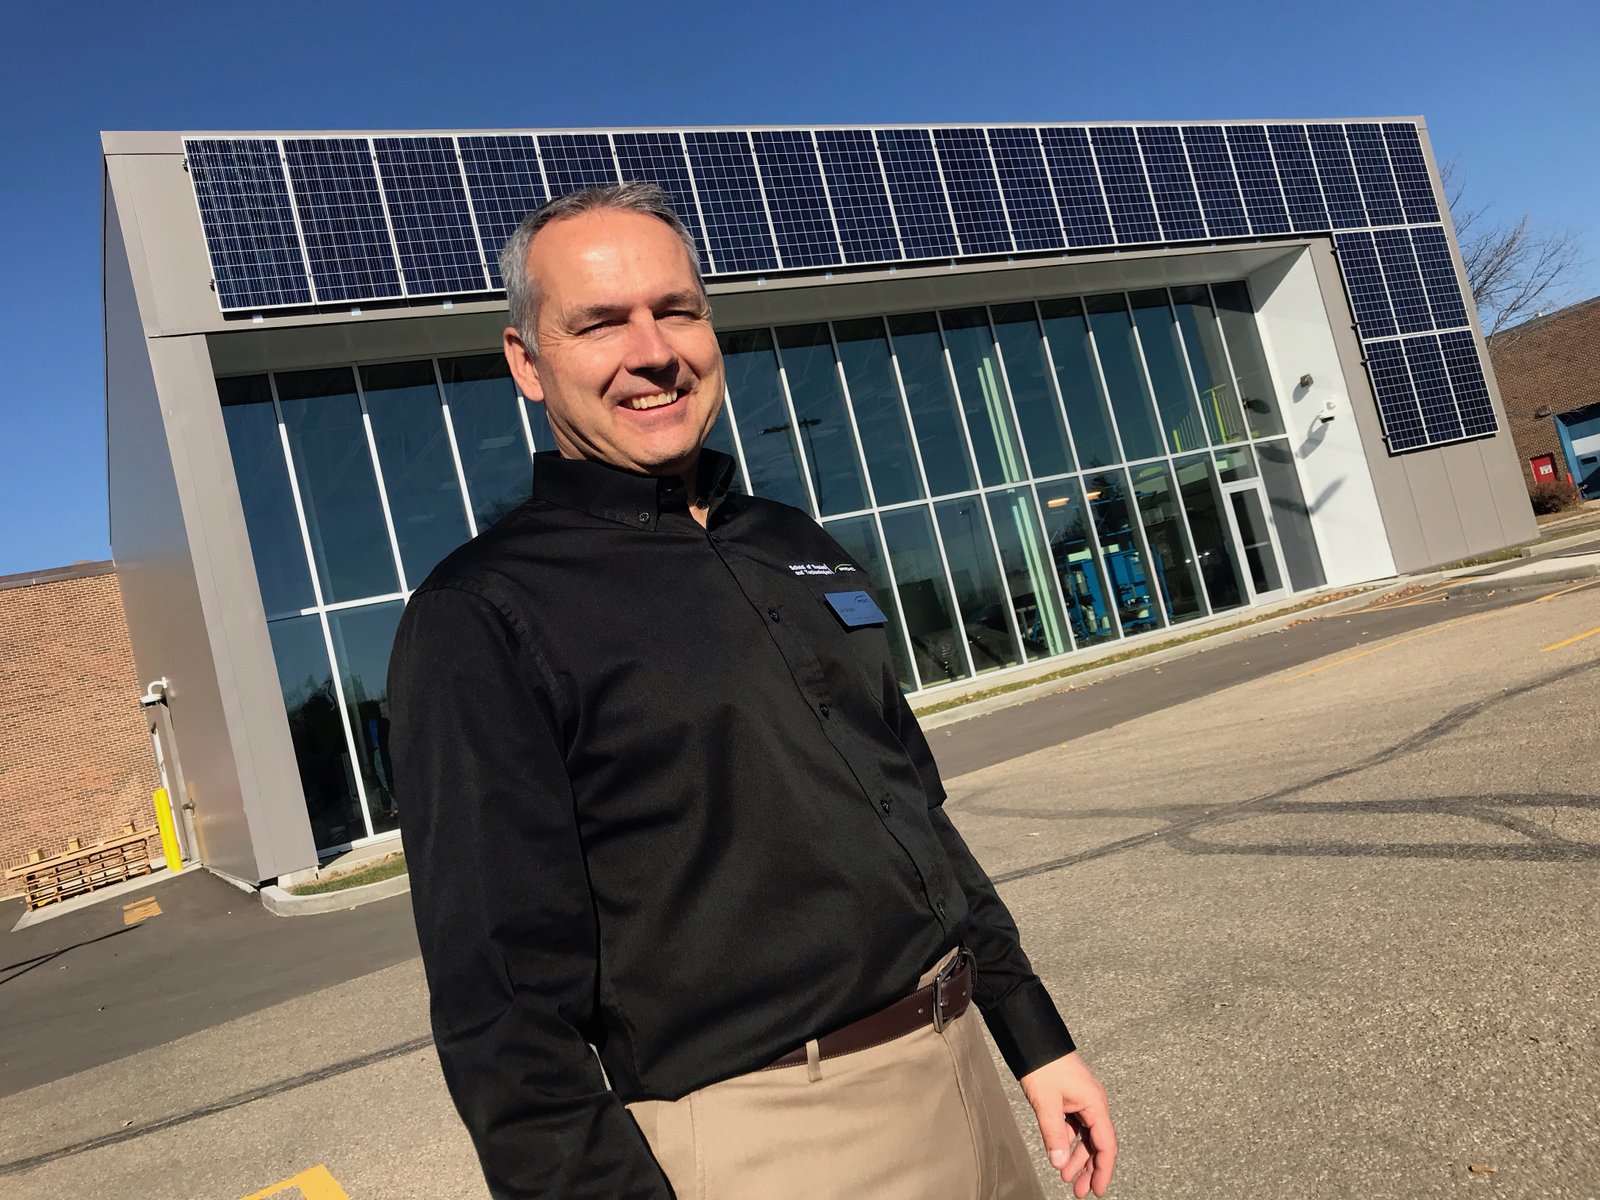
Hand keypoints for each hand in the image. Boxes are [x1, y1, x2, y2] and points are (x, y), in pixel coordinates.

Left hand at [1019, 1051, 1115, 1196]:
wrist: (1034, 1040)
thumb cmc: (1043, 1066)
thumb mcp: (1046, 1104)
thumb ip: (1054, 1135)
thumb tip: (1060, 1163)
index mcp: (1095, 1104)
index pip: (1106, 1145)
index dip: (1103, 1170)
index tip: (1098, 1190)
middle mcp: (1094, 1104)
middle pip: (1097, 1144)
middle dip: (1089, 1169)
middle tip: (1078, 1190)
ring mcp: (1084, 1101)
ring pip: (1086, 1137)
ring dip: (1077, 1157)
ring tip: (1066, 1177)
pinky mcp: (1072, 1099)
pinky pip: (1076, 1127)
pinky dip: (1069, 1142)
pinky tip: (1060, 1155)